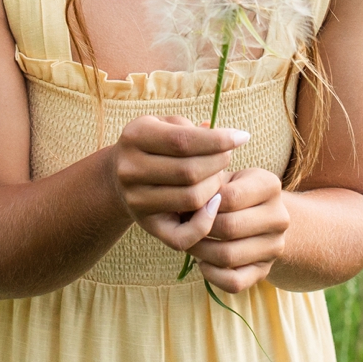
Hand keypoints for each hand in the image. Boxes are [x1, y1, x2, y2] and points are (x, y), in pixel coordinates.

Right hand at [107, 115, 250, 255]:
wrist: (120, 177)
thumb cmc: (156, 146)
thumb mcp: (168, 126)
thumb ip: (195, 130)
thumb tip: (231, 139)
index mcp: (135, 137)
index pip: (183, 140)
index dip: (218, 140)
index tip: (242, 137)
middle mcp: (130, 170)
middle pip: (189, 171)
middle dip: (218, 163)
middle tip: (226, 157)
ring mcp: (136, 201)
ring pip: (192, 198)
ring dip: (215, 187)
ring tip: (217, 176)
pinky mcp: (147, 226)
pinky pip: (182, 235)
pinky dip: (206, 222)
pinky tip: (216, 203)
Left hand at [189, 167, 288, 293]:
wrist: (259, 217)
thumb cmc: (231, 193)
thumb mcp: (225, 179)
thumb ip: (207, 186)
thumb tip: (182, 205)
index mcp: (270, 186)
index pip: (230, 197)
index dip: (203, 202)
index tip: (187, 203)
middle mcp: (279, 217)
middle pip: (229, 228)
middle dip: (199, 228)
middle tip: (181, 225)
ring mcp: (275, 247)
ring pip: (228, 256)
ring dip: (200, 251)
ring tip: (189, 241)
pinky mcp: (265, 271)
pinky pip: (234, 282)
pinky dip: (211, 275)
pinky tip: (202, 262)